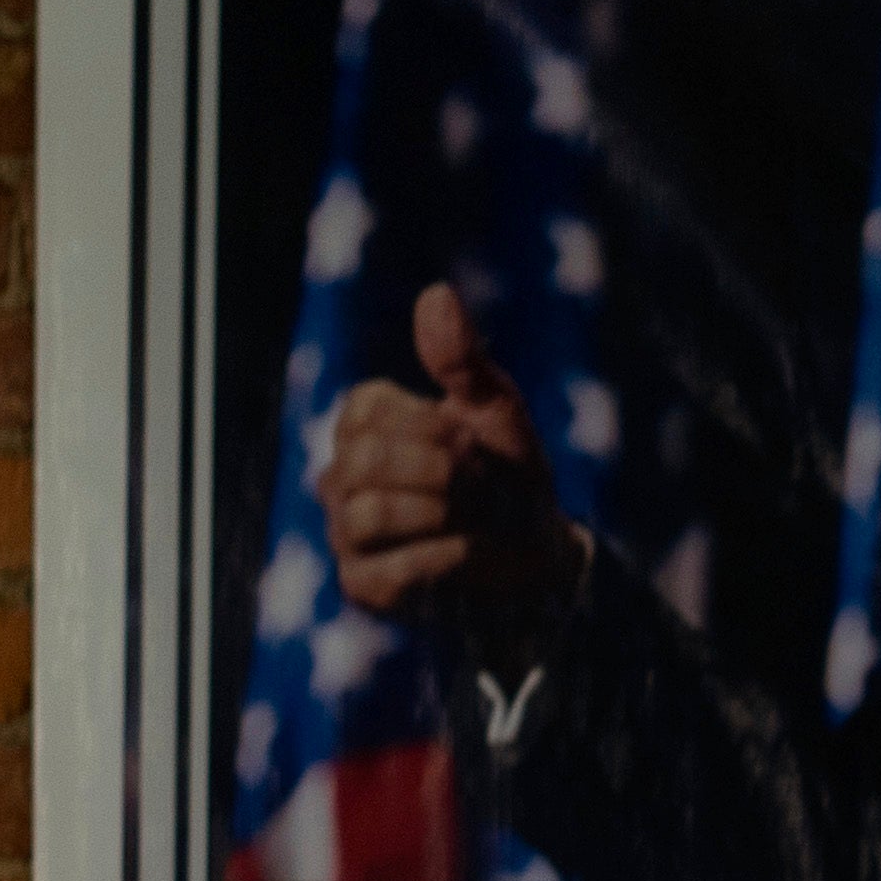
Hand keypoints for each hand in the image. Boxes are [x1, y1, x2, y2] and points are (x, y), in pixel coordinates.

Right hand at [316, 281, 584, 634]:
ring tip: (479, 519)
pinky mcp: (363, 586)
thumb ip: (463, 359)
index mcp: (362, 422)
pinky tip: (469, 553)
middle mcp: (342, 475)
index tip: (474, 443)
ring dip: (444, 515)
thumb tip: (436, 294)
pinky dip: (442, 559)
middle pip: (367, 462)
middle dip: (443, 473)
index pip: (369, 411)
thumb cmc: (508, 475)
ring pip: (370, 513)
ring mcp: (346, 532)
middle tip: (485, 485)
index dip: (436, 427)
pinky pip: (389, 570)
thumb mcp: (495, 411)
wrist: (538, 555)